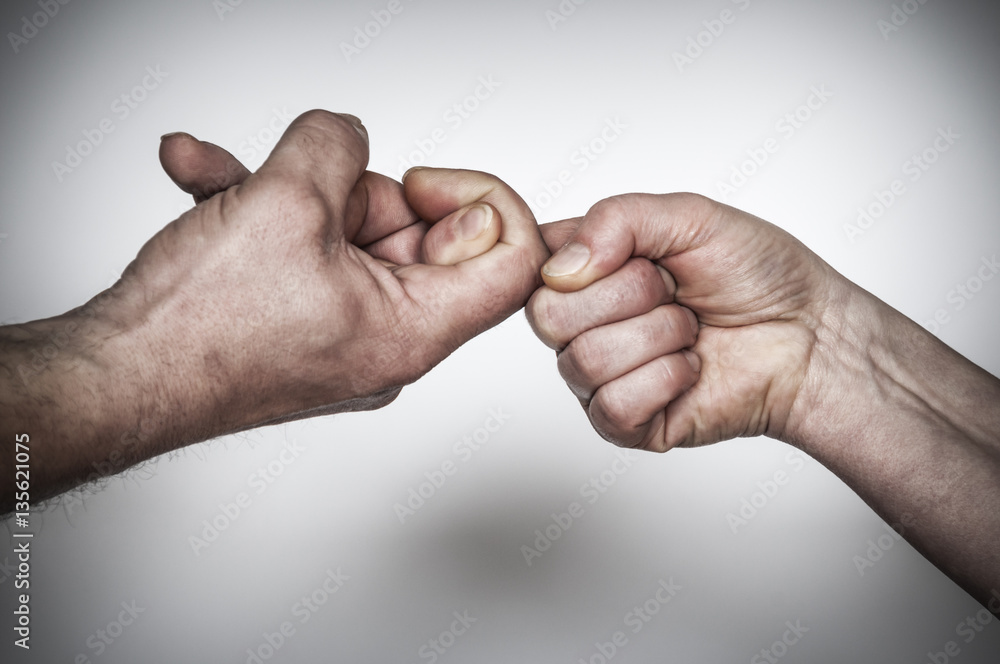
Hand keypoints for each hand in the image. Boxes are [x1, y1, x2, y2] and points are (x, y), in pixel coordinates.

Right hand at [0, 110, 547, 503]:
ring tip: (231, 179)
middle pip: (424, 237)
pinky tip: (205, 179)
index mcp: (413, 332)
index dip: (485, 200)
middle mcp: (387, 340)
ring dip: (295, 188)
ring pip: (354, 234)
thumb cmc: (198, 331)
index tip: (423, 183)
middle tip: (313, 185)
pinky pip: (308, 251)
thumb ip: (338, 146)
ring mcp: (343, 331)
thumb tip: (347, 136)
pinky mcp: (300, 321)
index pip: (513, 262)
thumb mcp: (286, 201)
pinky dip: (263, 210)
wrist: (116, 377)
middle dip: (361, 189)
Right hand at [526, 193, 842, 450]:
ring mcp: (600, 376)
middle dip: (629, 294)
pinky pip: (612, 406)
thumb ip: (617, 219)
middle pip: (548, 315)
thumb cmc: (758, 273)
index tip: (633, 253)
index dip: (572, 260)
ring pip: (583, 361)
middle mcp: (583, 323)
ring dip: (657, 337)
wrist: (810, 335)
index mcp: (588, 269)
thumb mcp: (691, 217)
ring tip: (690, 331)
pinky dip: (664, 381)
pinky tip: (689, 369)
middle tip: (674, 291)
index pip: (534, 263)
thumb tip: (562, 267)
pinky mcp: (623, 424)